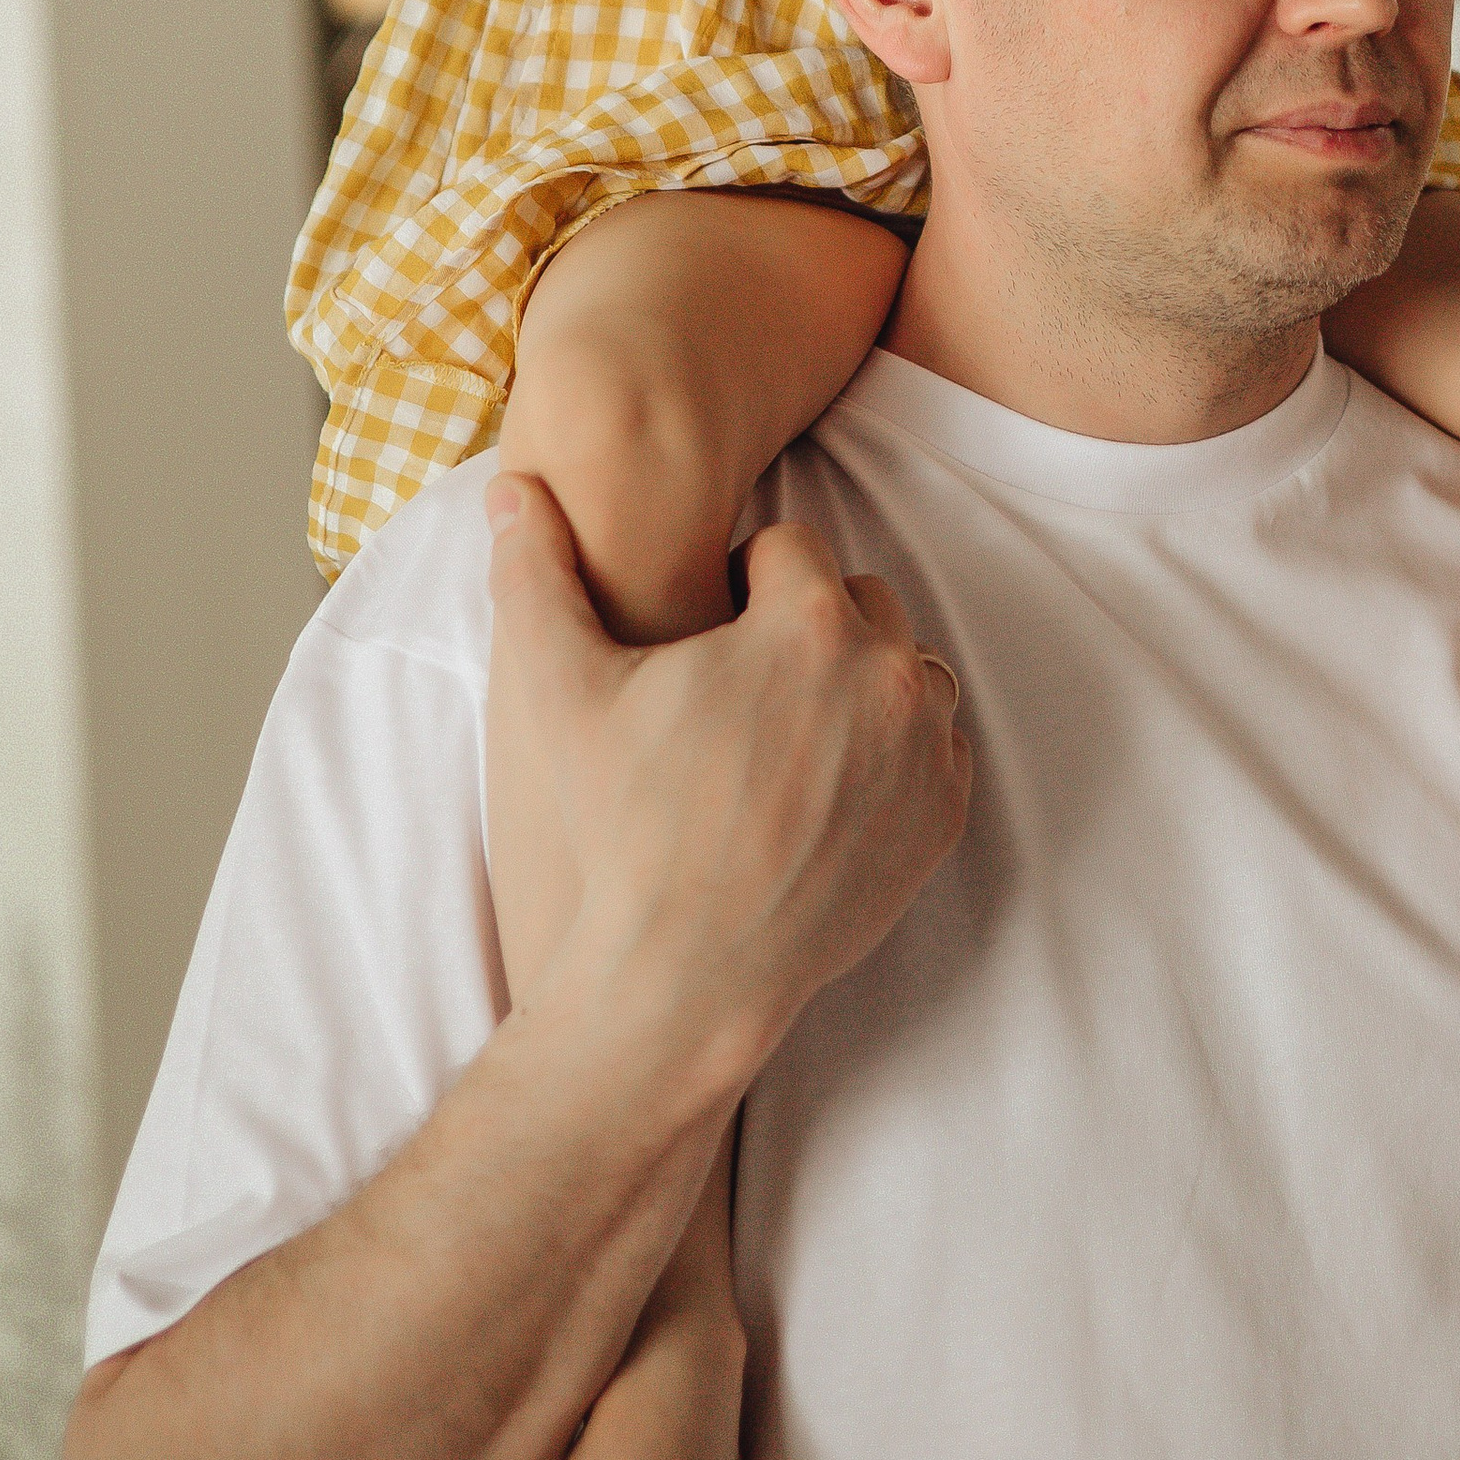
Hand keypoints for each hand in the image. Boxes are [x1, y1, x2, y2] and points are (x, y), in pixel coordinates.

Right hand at [487, 475, 969, 1084]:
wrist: (689, 970)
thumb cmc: (627, 825)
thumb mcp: (566, 693)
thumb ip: (539, 577)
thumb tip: (513, 488)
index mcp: (810, 621)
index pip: (793, 546)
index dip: (742, 587)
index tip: (711, 643)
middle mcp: (888, 672)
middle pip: (859, 602)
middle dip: (807, 629)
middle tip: (743, 697)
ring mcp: (927, 746)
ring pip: (905, 669)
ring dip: (859, 685)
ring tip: (785, 741)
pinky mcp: (945, 813)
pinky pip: (935, 746)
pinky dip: (894, 754)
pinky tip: (824, 790)